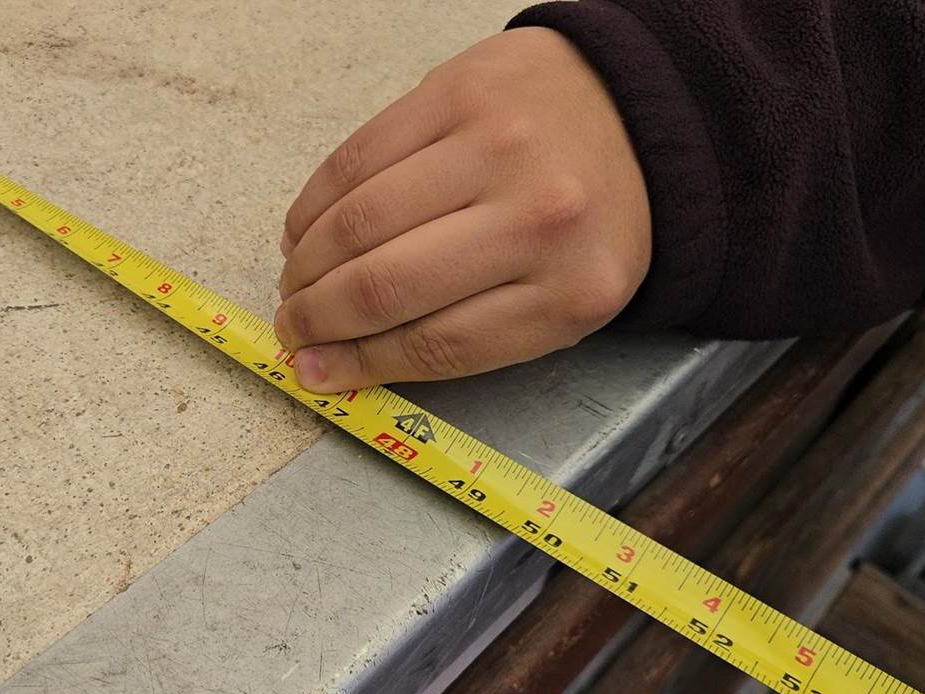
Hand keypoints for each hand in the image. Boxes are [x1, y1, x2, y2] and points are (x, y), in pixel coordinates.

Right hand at [275, 28, 650, 392]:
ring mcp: (498, 147)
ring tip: (295, 284)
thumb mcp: (558, 297)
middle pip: (387, 286)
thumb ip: (467, 333)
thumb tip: (338, 364)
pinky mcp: (458, 92)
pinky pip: (358, 157)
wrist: (633, 112)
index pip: (437, 344)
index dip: (359, 364)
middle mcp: (540, 218)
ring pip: (359, 222)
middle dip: (317, 319)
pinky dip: (315, 204)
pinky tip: (305, 231)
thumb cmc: (587, 221)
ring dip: (307, 264)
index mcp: (573, 292)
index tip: (316, 371)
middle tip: (291, 329)